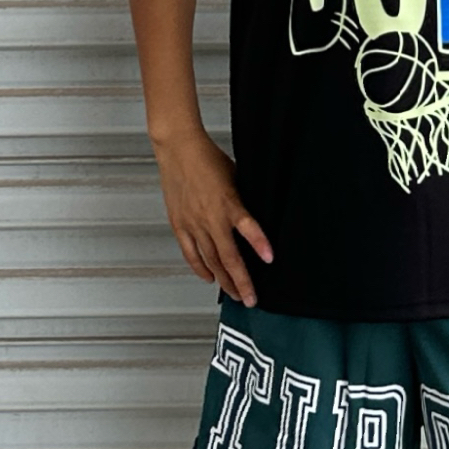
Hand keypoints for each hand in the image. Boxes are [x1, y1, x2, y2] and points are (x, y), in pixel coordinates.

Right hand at [151, 127, 273, 307]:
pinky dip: (200, 268)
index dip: (259, 244)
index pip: (248, 228)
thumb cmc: (209, 159)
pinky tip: (208, 278)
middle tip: (251, 298)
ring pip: (211, 261)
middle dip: (241, 282)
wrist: (178, 149)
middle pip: (228, 258)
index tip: (270, 258)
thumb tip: (253, 222)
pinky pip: (191, 254)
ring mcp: (193, 224)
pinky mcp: (180, 225)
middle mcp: (210, 218)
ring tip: (233, 295)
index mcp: (228, 203)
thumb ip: (243, 203)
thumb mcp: (236, 178)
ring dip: (223, 281)